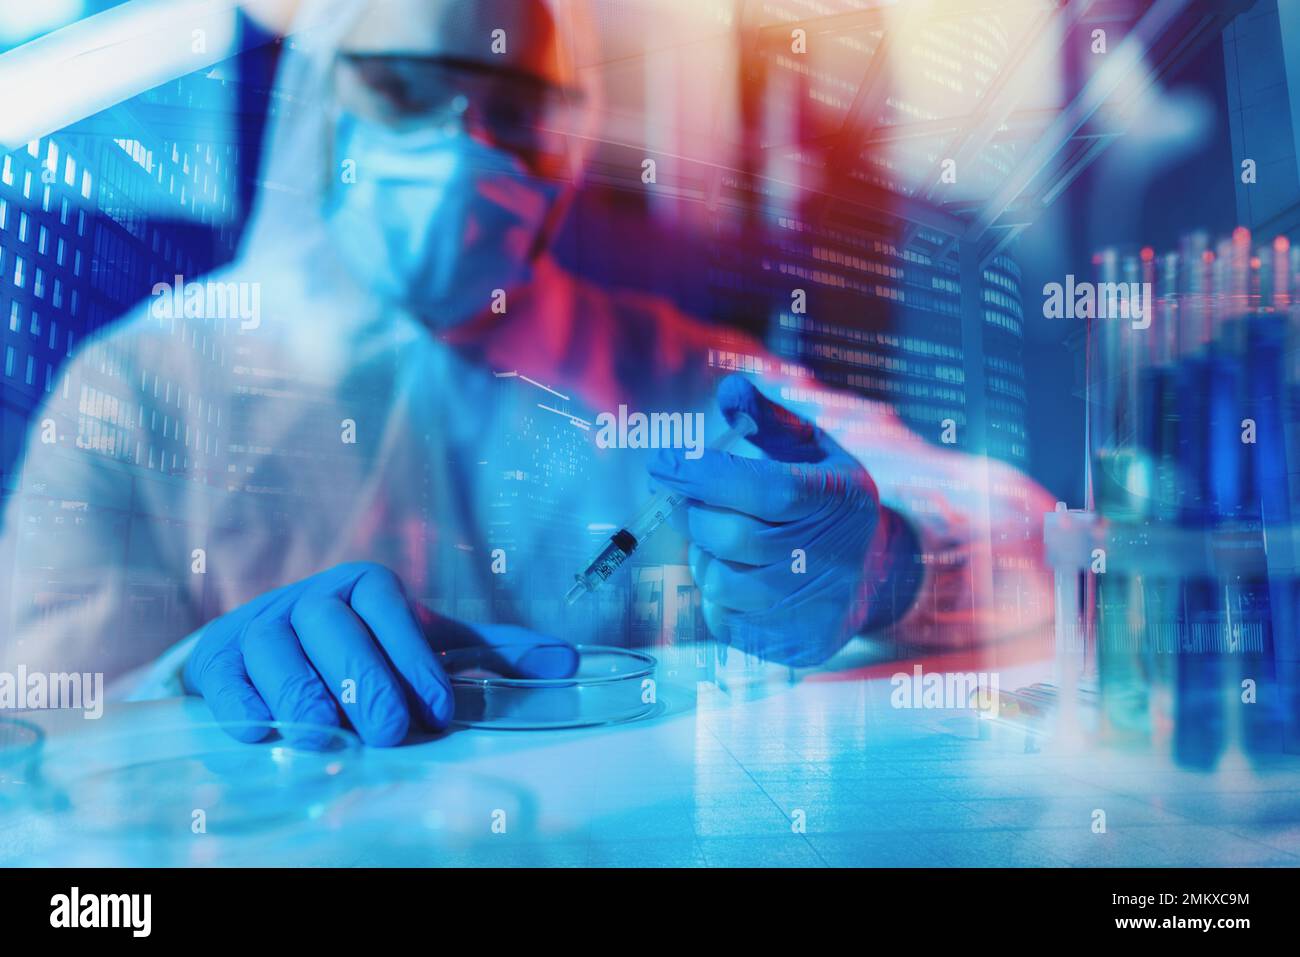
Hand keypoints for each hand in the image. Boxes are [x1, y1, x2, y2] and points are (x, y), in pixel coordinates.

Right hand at [183, 561, 575, 744]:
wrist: (263, 649)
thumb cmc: (360, 648)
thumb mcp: (424, 644)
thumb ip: (489, 653)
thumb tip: (568, 662)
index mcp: (364, 585)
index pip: (390, 611)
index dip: (414, 659)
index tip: (438, 710)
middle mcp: (309, 598)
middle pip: (335, 630)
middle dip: (366, 682)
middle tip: (392, 732)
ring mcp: (257, 627)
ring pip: (279, 654)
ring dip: (308, 696)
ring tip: (335, 735)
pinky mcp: (215, 662)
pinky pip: (229, 684)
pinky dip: (249, 708)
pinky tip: (269, 731)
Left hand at [648, 375, 910, 665]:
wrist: (872, 576)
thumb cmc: (823, 500)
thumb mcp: (810, 451)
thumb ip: (767, 421)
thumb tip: (729, 390)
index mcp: (838, 498)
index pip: (765, 488)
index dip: (706, 474)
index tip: (663, 461)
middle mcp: (833, 557)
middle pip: (734, 538)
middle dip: (692, 514)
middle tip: (681, 498)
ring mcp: (815, 607)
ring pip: (721, 583)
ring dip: (702, 556)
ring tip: (716, 537)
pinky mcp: (795, 645)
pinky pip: (724, 621)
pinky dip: (716, 594)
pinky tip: (736, 573)